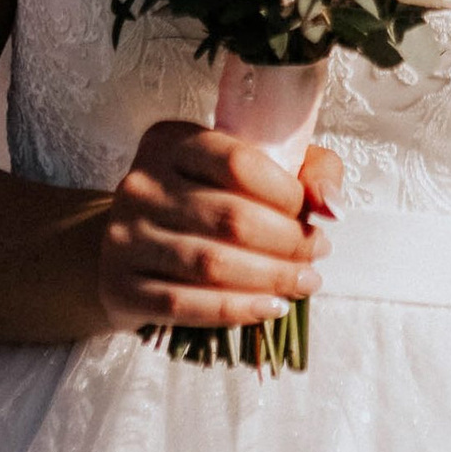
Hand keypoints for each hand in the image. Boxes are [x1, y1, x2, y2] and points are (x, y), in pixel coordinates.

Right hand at [94, 120, 333, 336]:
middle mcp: (141, 184)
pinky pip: (184, 304)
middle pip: (230, 218)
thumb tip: (331, 206)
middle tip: (317, 255)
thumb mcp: (253, 170)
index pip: (238, 162)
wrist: (131, 247)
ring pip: (210, 264)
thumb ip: (305, 171)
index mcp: (172, 142)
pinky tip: (271, 308)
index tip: (311, 215)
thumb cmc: (204, 200)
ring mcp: (124, 236)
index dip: (286, 193)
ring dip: (271, 279)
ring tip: (304, 283)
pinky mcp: (119, 285)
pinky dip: (237, 310)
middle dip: (288, 243)